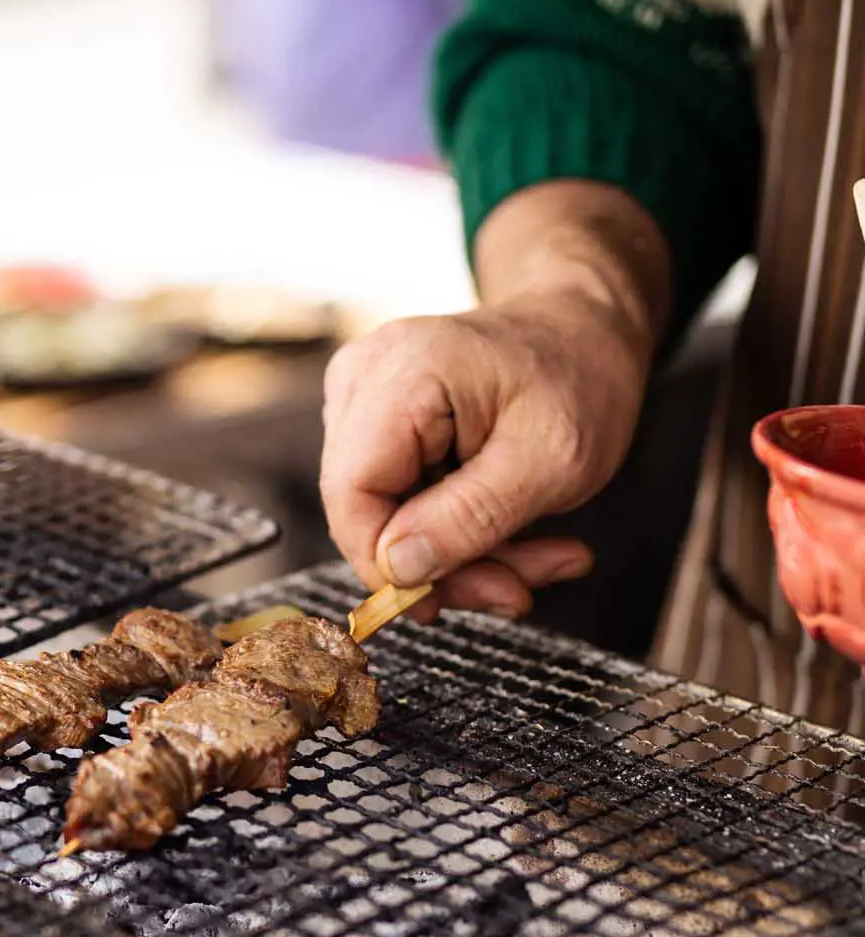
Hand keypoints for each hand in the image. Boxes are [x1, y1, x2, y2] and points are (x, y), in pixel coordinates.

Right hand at [319, 184, 668, 621]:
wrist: (584, 333)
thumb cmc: (579, 380)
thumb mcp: (549, 463)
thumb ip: (469, 519)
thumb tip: (397, 570)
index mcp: (402, 374)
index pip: (352, 493)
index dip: (388, 564)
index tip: (447, 603)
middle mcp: (363, 380)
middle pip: (365, 512)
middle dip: (444, 567)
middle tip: (519, 588)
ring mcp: (364, 401)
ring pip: (385, 519)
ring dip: (463, 558)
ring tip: (542, 555)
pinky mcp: (378, 425)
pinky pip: (402, 504)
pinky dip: (459, 534)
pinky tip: (515, 531)